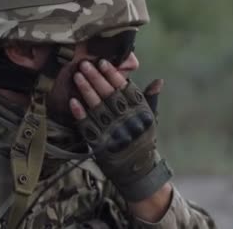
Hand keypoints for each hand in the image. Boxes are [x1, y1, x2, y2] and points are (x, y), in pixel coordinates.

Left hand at [69, 59, 171, 201]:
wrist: (136, 169)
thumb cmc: (142, 138)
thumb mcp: (150, 118)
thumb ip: (150, 98)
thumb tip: (159, 81)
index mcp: (140, 113)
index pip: (126, 89)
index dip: (113, 75)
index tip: (103, 62)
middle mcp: (127, 122)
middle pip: (109, 96)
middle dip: (96, 78)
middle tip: (85, 64)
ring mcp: (113, 133)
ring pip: (97, 108)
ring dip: (86, 91)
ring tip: (77, 76)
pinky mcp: (100, 144)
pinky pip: (87, 126)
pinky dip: (80, 114)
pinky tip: (73, 101)